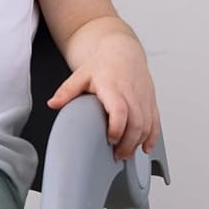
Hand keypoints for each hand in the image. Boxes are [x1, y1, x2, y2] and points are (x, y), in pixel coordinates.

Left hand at [47, 37, 159, 160]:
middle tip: (117, 155)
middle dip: (128, 143)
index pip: (120, 110)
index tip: (110, 139)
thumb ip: (66, 91)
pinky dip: (152, 137)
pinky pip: (155, 122)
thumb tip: (53, 104)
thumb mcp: (80, 76)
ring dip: (139, 142)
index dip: (117, 127)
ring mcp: (144, 98)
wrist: (123, 53)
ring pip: (148, 124)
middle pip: (137, 122)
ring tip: (125, 154)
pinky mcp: (151, 101)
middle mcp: (132, 93)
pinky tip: (145, 147)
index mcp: (113, 87)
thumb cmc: (103, 65)